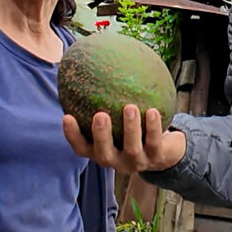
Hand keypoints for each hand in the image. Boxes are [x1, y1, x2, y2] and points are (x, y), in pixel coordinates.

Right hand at [63, 105, 185, 174]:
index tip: (67, 116)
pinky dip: (153, 127)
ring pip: (131, 148)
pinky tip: (152, 111)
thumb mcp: (117, 118)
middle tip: (100, 115)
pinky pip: (154, 142)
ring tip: (130, 107)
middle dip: (101, 135)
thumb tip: (89, 69)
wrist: (165, 152)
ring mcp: (137, 162)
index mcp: (101, 152)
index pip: (81, 147)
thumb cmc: (133, 130)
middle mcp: (116, 161)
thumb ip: (104, 102)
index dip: (72, 135)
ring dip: (130, 128)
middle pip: (104, 153)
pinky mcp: (157, 159)